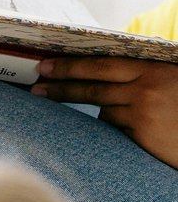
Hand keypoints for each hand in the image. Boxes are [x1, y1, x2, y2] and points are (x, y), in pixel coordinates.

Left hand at [32, 57, 177, 166]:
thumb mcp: (171, 77)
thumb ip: (145, 74)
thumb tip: (109, 72)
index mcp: (152, 69)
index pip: (102, 65)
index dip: (71, 66)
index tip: (46, 66)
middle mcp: (145, 89)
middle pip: (92, 87)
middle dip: (61, 86)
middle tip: (36, 86)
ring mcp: (143, 114)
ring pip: (104, 110)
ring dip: (92, 108)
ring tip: (69, 102)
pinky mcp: (144, 136)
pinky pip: (118, 129)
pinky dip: (116, 125)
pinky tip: (126, 126)